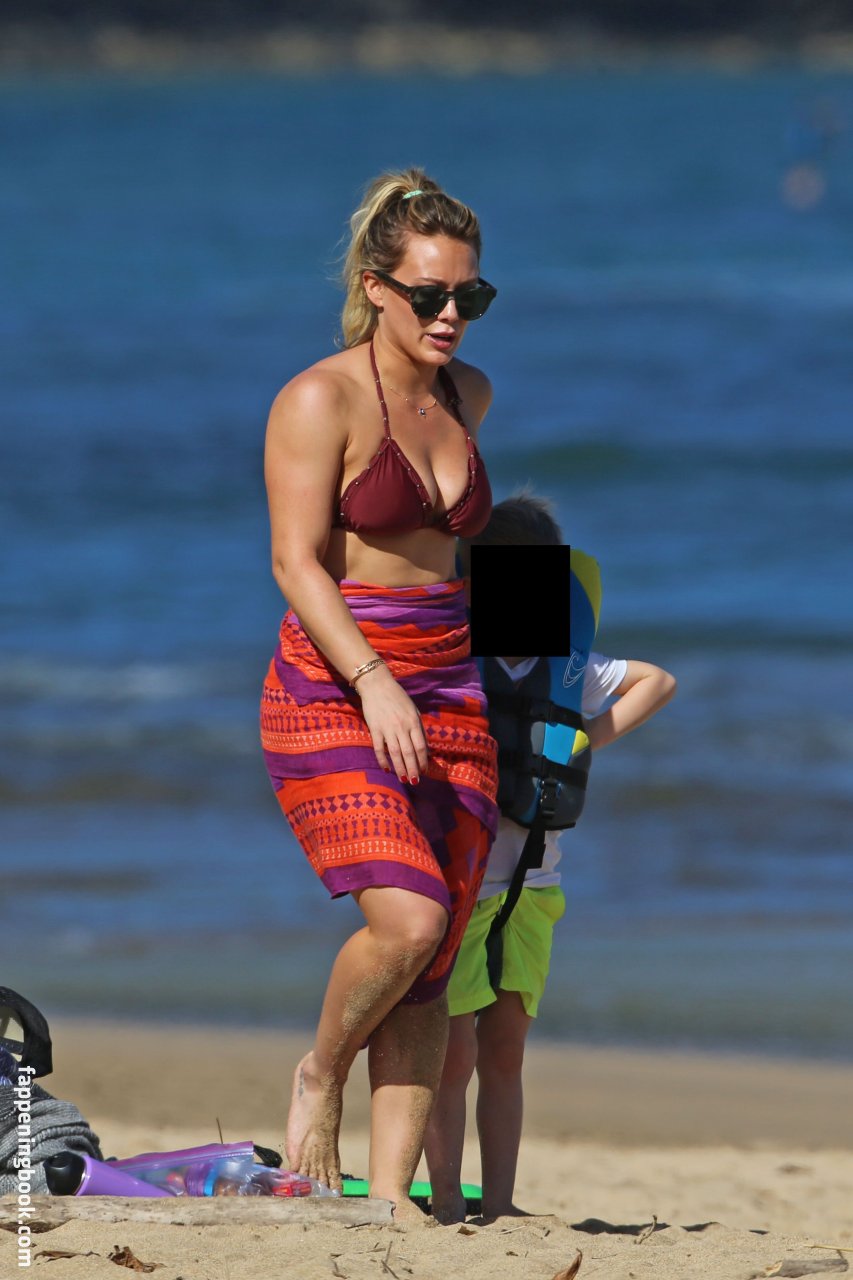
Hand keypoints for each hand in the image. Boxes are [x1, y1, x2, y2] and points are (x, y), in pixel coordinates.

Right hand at [357, 665, 428, 783]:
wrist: (377, 686)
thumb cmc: (398, 698)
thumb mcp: (413, 711)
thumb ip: (419, 729)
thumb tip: (425, 750)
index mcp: (413, 722)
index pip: (420, 746)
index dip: (423, 761)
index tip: (424, 771)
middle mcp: (402, 726)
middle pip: (409, 753)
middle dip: (413, 769)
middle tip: (415, 781)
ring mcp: (387, 728)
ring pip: (395, 753)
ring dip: (400, 768)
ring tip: (404, 779)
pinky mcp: (375, 729)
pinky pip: (379, 748)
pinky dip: (383, 760)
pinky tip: (386, 769)